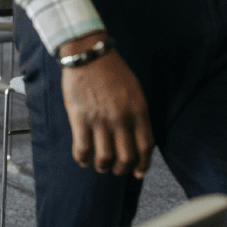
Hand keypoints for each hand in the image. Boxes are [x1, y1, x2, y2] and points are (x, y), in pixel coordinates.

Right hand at [59, 35, 153, 177]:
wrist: (88, 53)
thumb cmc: (112, 70)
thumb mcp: (135, 90)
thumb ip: (137, 113)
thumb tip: (136, 137)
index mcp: (138, 111)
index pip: (145, 147)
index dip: (143, 165)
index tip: (138, 172)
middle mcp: (121, 118)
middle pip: (126, 157)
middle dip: (121, 169)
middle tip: (116, 169)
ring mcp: (100, 120)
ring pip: (105, 158)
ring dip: (103, 167)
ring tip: (100, 166)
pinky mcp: (80, 118)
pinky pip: (82, 148)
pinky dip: (82, 159)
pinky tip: (82, 159)